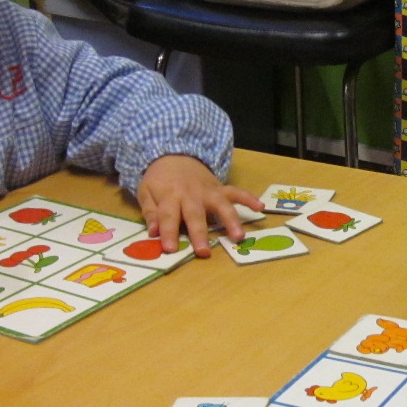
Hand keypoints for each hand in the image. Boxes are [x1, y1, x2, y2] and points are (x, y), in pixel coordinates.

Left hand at [137, 154, 262, 256]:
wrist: (174, 154)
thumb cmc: (159, 179)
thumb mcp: (146, 191)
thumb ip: (150, 212)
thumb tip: (153, 232)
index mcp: (169, 196)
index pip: (168, 216)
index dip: (168, 233)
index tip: (170, 249)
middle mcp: (191, 194)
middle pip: (195, 214)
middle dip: (199, 233)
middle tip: (203, 251)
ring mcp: (208, 191)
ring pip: (221, 205)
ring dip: (231, 220)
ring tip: (239, 237)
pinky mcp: (220, 188)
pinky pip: (236, 192)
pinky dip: (249, 198)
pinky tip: (260, 207)